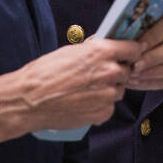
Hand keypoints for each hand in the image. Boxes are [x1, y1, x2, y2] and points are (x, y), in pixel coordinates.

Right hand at [17, 38, 139, 129]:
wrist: (28, 101)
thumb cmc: (44, 74)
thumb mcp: (71, 51)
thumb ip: (94, 51)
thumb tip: (106, 49)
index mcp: (102, 52)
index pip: (134, 49)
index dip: (132, 52)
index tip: (130, 54)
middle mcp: (110, 72)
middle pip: (127, 71)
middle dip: (117, 72)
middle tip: (99, 75)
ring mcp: (108, 94)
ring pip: (118, 90)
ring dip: (108, 89)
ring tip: (85, 90)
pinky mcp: (103, 113)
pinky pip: (109, 107)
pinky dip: (100, 105)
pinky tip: (83, 102)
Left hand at [127, 11, 162, 90]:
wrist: (122, 53)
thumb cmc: (123, 37)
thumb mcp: (124, 29)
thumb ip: (128, 30)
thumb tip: (125, 36)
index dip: (155, 35)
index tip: (138, 45)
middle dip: (152, 58)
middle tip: (134, 65)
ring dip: (149, 73)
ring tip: (131, 75)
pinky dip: (148, 82)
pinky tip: (134, 81)